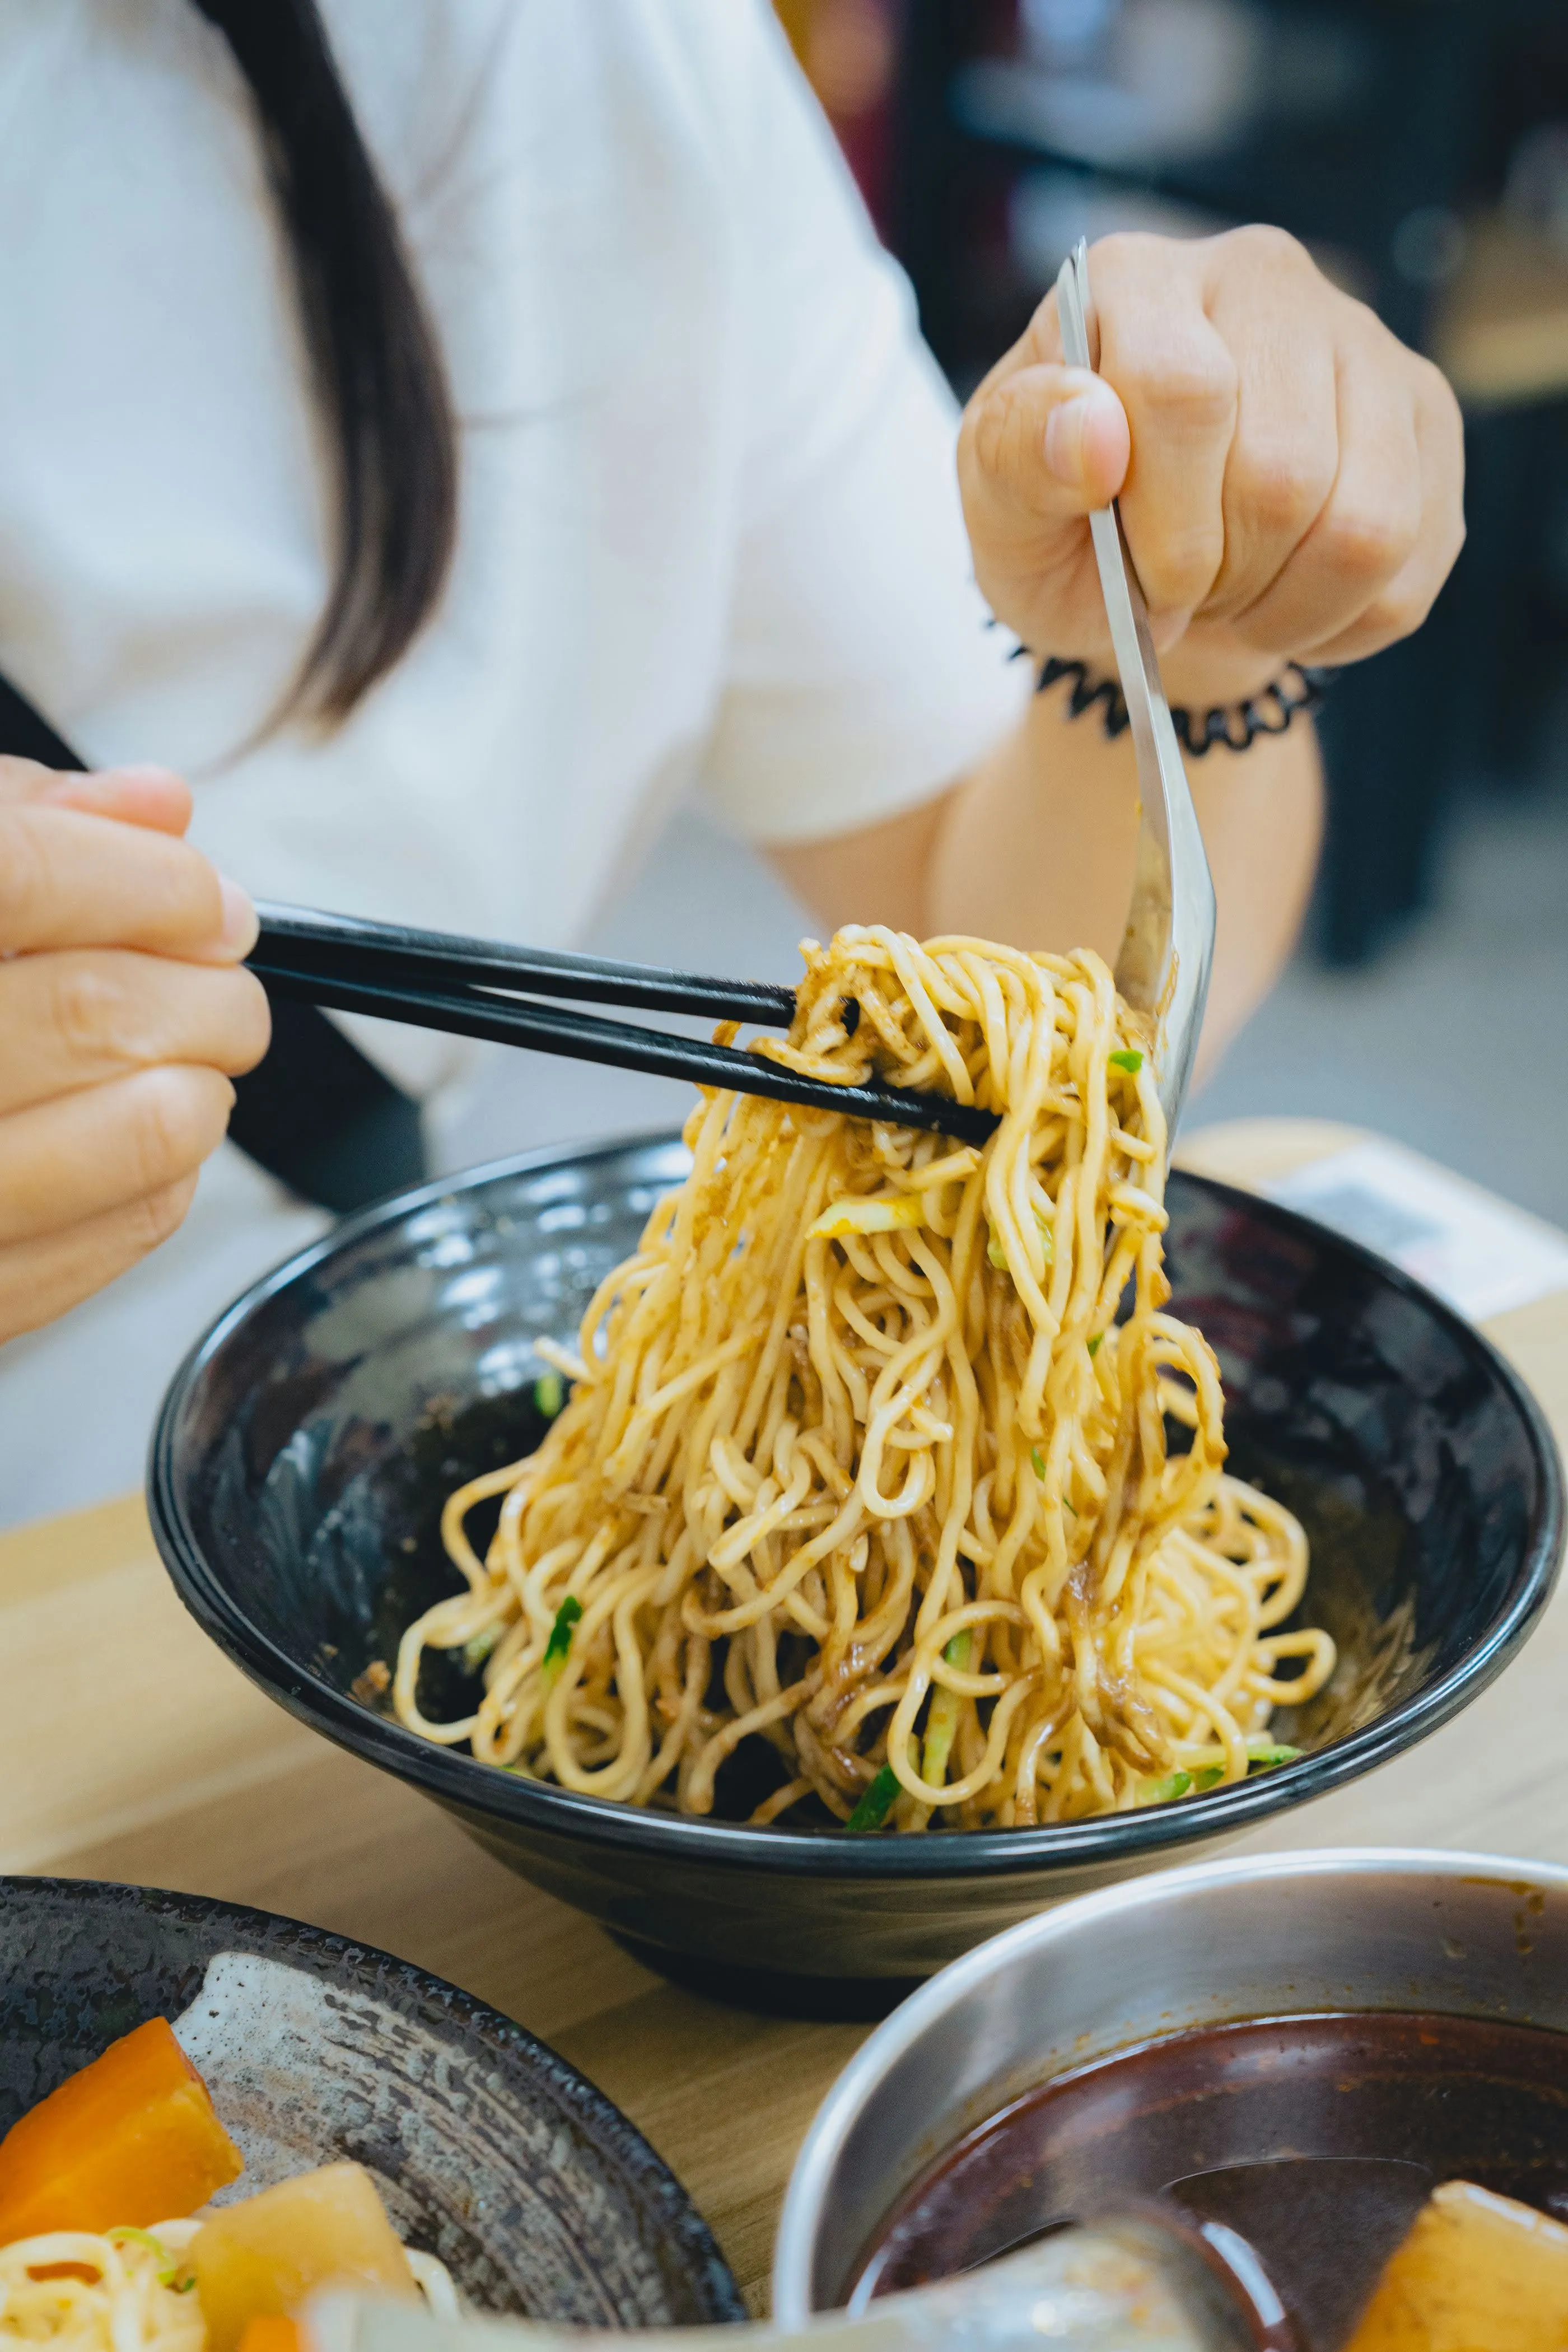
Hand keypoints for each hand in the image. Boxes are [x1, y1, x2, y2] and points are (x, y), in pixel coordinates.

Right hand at [0, 759, 269, 1344]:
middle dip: (206, 986)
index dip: (145, 879)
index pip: (20, 879)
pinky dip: (164, 1169)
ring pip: (142, 1129)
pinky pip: (123, 1228)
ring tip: (187, 1052)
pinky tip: (129, 1127)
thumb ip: (18, 824)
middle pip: (96, 1010)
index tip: (205, 896)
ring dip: (202, 1077)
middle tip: (220, 978)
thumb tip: (153, 806)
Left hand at [957, 226, 1464, 700]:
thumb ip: (1020, 462)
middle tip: (1179, 597)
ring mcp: (1360, 339)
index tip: (1139, 587)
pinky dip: (1340, 623)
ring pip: (1365, 525)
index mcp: (1138, 279)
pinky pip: (1412, 560)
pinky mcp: (1425, 413)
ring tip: (1231, 600)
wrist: (1139, 572)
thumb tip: (1090, 432)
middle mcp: (1261, 277)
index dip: (1166, 529)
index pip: (1183, 391)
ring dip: (1284, 609)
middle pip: (1283, 472)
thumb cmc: (1061, 529)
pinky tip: (1287, 602)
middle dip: (1221, 579)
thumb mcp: (1002, 511)